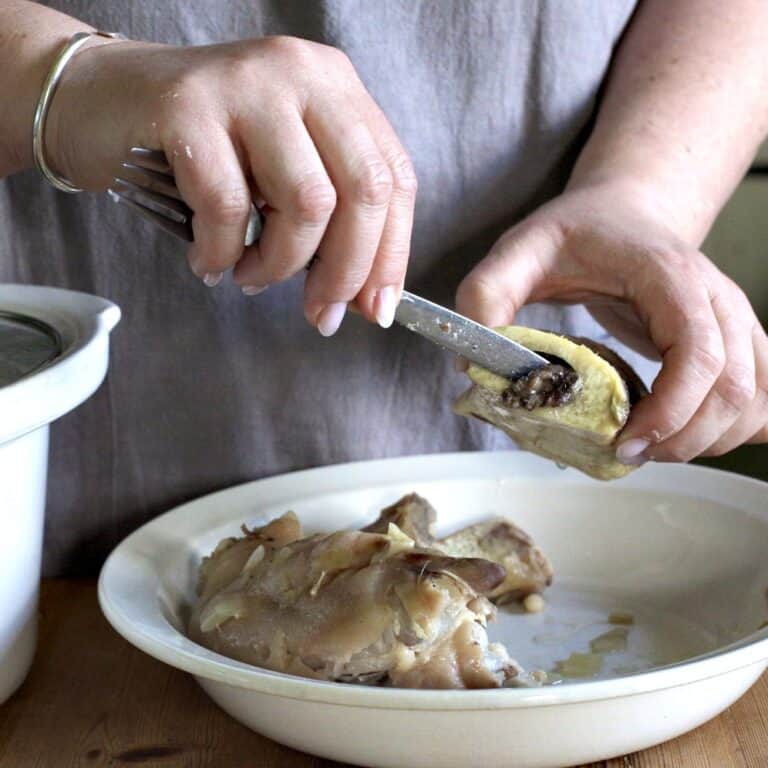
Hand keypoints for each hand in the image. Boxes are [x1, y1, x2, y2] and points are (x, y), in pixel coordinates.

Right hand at [48, 36, 416, 333]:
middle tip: (319, 311)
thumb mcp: (281, 173)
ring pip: (308, 200)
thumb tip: (366, 299)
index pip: (394, 178)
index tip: (374, 307)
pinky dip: (223, 252)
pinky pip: (230, 206)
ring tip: (251, 276)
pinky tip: (210, 262)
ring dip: (281, 263)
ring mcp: (247, 85)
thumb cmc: (202, 149)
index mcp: (336, 89)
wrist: (103, 100)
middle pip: (364, 189)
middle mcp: (302, 75)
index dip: (391, 254)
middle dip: (346, 270)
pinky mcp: (188, 106)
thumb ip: (329, 222)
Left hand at [455, 180, 767, 463]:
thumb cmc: (578, 230)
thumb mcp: (521, 249)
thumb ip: (488, 293)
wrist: (626, 211)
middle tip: (624, 454)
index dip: (670, 409)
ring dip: (708, 441)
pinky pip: (761, 397)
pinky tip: (686, 436)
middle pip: (733, 389)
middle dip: (682, 439)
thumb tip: (471, 361)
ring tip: (648, 448)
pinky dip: (732, 429)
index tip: (623, 442)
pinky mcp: (738, 341)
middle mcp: (716, 299)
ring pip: (755, 399)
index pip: (698, 352)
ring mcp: (735, 321)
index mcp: (668, 275)